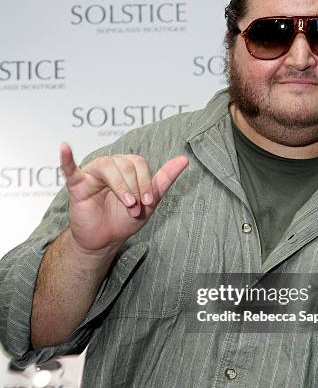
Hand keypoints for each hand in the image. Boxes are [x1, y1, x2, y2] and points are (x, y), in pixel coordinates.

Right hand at [59, 143, 188, 252]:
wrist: (105, 240)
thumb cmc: (124, 218)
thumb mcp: (149, 200)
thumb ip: (164, 179)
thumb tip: (184, 159)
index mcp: (125, 166)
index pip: (138, 163)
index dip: (145, 182)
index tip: (148, 202)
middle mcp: (109, 166)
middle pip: (125, 164)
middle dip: (135, 188)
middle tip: (134, 208)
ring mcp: (92, 173)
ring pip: (107, 167)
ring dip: (121, 187)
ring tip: (127, 205)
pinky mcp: (77, 185)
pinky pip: (70, 169)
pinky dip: (66, 158)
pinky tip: (64, 147)